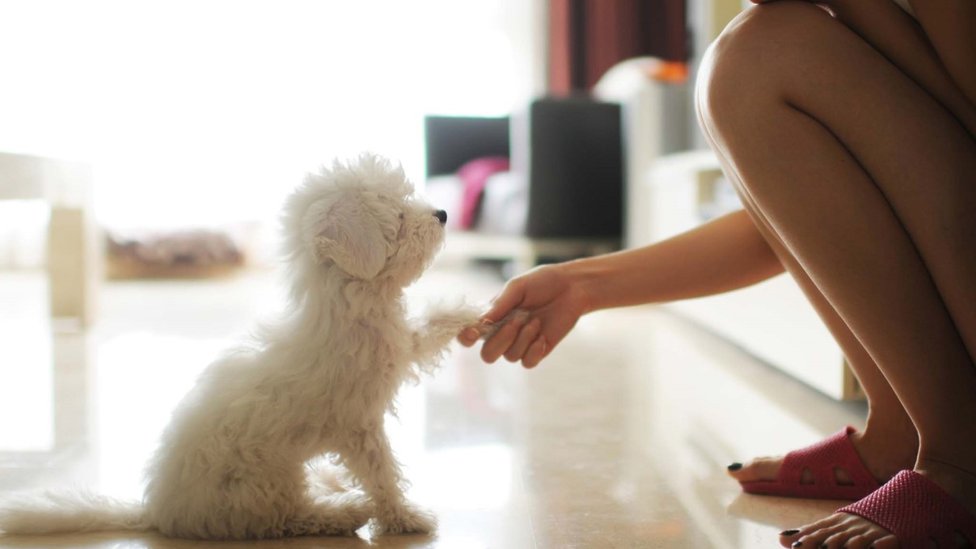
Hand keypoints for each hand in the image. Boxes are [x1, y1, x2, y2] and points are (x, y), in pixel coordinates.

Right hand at [457, 264, 588, 367]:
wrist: (571, 287)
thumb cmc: (542, 282)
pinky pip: (528, 362)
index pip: (470, 335)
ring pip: (510, 356)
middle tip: (518, 320)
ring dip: (523, 338)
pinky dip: (534, 350)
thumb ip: (500, 304)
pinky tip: (542, 336)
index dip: (466, 338)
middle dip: (500, 340)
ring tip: (536, 320)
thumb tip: (481, 321)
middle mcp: (503, 333)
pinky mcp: (538, 350)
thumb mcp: (518, 287)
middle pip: (488, 355)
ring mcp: (520, 343)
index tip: (473, 332)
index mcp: (492, 317)